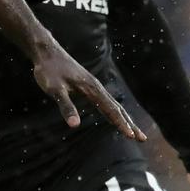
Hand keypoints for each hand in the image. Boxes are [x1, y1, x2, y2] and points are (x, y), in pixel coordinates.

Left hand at [31, 42, 145, 141]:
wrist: (47, 51)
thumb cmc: (48, 70)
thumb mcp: (54, 89)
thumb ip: (65, 106)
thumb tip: (74, 125)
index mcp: (92, 88)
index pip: (111, 109)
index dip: (121, 123)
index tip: (131, 136)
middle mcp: (96, 87)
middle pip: (118, 108)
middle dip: (130, 124)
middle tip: (143, 138)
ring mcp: (93, 86)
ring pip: (113, 105)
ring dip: (125, 119)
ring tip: (134, 132)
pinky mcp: (87, 86)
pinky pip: (106, 102)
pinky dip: (114, 112)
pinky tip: (114, 117)